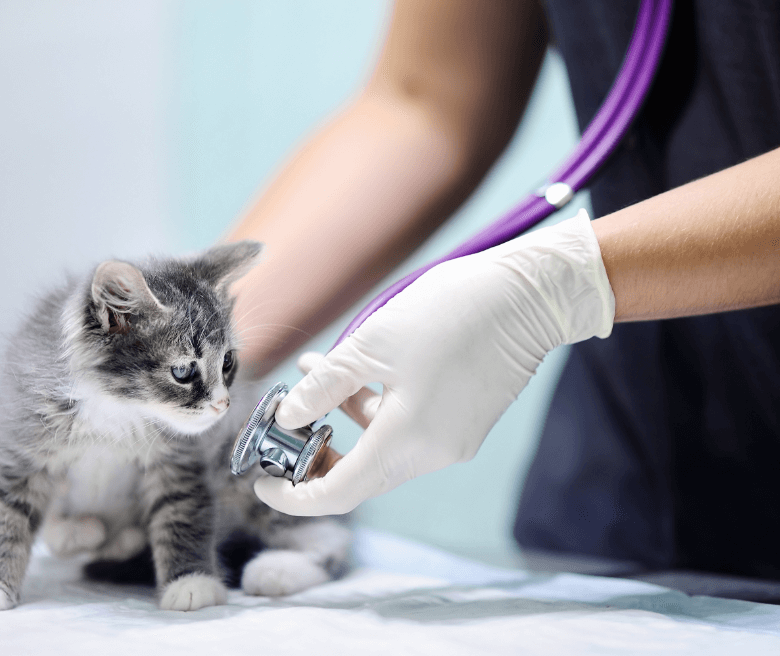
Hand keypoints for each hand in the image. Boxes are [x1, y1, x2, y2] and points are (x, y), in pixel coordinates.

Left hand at [254, 210, 614, 514]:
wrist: (528, 296)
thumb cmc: (452, 312)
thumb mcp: (373, 344)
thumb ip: (324, 385)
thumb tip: (288, 415)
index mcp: (408, 440)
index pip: (338, 493)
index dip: (294, 495)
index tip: (263, 481)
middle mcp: (433, 453)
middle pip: (360, 474)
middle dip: (316, 453)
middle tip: (285, 422)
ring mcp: (452, 441)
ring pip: (382, 449)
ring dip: (343, 421)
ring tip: (312, 373)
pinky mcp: (464, 423)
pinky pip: (407, 432)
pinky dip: (375, 412)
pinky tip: (355, 373)